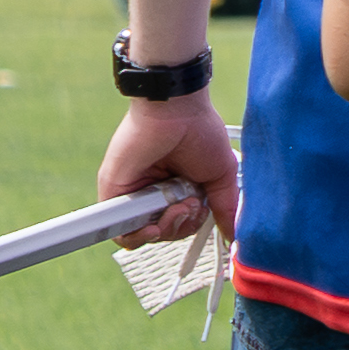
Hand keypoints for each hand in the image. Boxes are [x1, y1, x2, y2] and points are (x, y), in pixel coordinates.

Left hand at [97, 92, 241, 242]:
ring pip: (144, 236)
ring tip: (179, 206)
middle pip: (165, 232)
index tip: (203, 209)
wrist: (175, 112)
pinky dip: (137, 237)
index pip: (182, 224)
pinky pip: (120, 231)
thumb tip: (233, 234)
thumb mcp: (221, 176)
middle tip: (191, 204)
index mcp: (178, 189)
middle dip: (182, 226)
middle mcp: (154, 193)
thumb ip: (225, 207)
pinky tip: (155, 226)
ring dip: (167, 230)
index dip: (192, 225)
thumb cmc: (200, 133)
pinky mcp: (115, 194)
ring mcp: (133, 195)